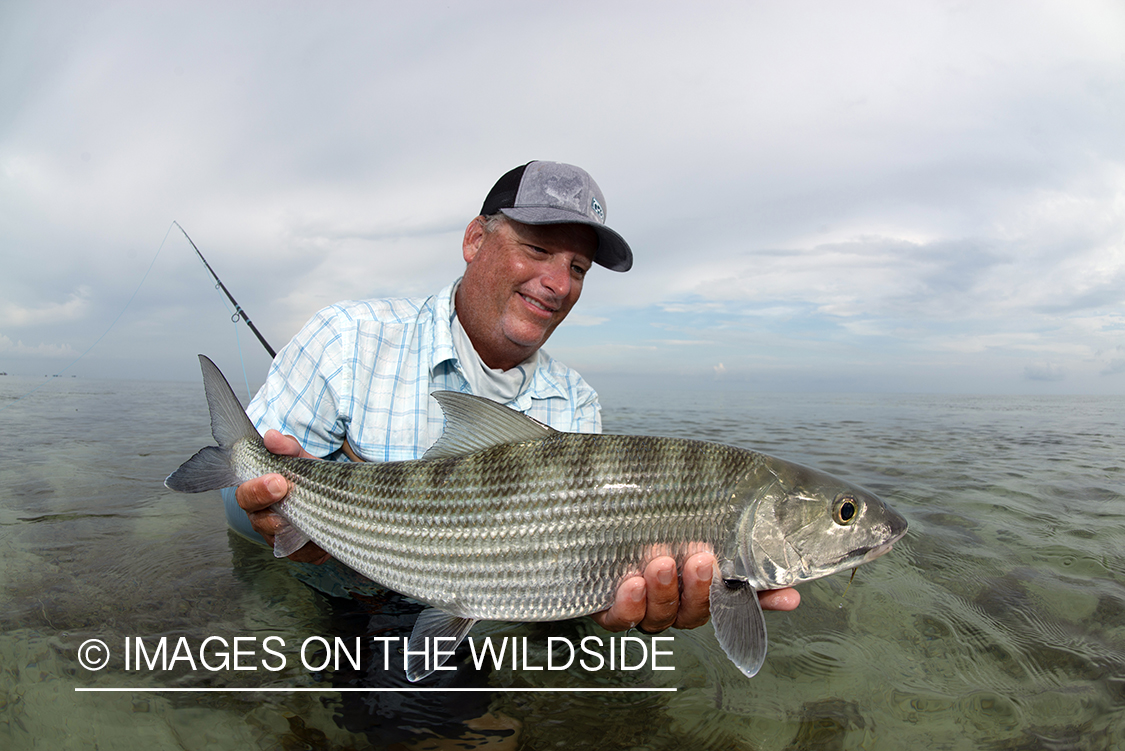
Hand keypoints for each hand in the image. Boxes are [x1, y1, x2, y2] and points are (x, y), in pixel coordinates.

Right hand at [234, 429, 330, 563]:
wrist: (333, 496)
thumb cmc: (308, 476)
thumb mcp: (301, 458)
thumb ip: (288, 448)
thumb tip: (272, 437)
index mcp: (257, 493)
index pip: (245, 495)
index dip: (258, 490)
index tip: (278, 479)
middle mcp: (262, 518)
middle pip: (260, 522)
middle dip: (274, 510)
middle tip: (290, 495)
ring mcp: (278, 538)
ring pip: (281, 541)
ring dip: (298, 528)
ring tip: (316, 513)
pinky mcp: (298, 552)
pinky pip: (304, 555)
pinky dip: (316, 545)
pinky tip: (326, 531)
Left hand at [590, 552, 800, 632]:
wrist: (593, 525)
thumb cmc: (650, 532)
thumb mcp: (693, 534)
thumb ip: (734, 558)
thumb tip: (793, 593)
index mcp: (697, 593)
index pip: (733, 603)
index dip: (760, 602)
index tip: (785, 593)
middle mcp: (671, 608)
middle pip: (692, 613)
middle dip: (699, 588)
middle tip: (701, 559)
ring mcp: (640, 610)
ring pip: (658, 616)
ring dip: (664, 591)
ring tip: (661, 562)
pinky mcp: (607, 608)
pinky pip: (619, 618)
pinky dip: (628, 605)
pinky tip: (632, 582)